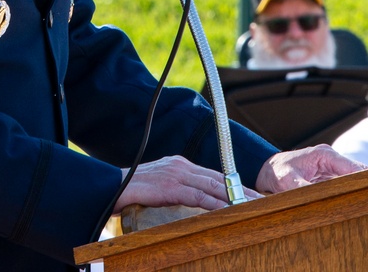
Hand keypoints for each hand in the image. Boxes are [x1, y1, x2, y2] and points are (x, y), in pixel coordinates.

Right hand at [113, 155, 258, 213]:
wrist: (111, 186)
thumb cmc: (132, 188)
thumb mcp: (159, 185)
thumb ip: (177, 189)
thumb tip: (193, 201)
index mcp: (178, 164)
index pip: (212, 174)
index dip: (233, 184)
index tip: (250, 193)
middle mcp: (180, 165)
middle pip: (218, 178)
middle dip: (241, 190)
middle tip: (262, 200)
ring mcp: (176, 174)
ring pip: (213, 186)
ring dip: (235, 197)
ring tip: (253, 206)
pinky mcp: (171, 187)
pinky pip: (200, 196)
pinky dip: (217, 203)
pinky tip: (229, 209)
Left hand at [256, 144, 367, 193]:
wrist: (268, 170)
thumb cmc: (276, 172)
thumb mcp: (288, 182)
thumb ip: (305, 188)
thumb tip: (320, 199)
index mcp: (324, 155)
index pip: (354, 169)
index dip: (361, 183)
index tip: (362, 195)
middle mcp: (331, 158)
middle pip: (357, 174)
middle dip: (359, 187)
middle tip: (358, 202)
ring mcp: (332, 166)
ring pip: (353, 179)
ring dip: (354, 190)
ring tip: (353, 202)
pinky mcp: (331, 176)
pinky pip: (346, 183)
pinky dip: (348, 192)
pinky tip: (348, 201)